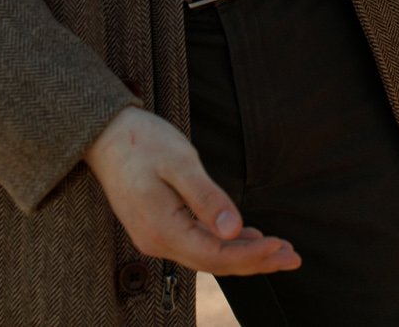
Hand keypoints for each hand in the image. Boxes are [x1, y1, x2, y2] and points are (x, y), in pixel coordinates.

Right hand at [83, 107, 299, 275]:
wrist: (105, 135)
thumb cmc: (142, 142)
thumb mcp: (180, 163)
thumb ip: (207, 198)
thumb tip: (234, 230)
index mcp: (163, 229)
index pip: (216, 254)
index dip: (252, 254)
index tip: (282, 246)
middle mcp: (157, 242)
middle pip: (215, 262)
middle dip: (256, 261)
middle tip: (293, 258)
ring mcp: (156, 237)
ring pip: (207, 256)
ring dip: (244, 255)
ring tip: (280, 251)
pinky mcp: (158, 228)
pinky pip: (197, 245)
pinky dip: (225, 245)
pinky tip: (248, 239)